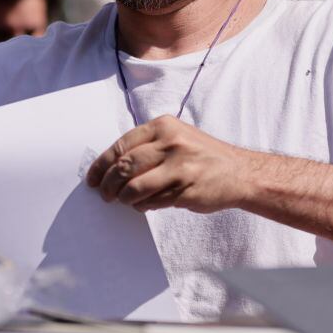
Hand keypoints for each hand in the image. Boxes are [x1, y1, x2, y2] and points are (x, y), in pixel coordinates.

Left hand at [85, 115, 250, 212]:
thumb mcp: (177, 137)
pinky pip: (152, 201)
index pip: (122, 145)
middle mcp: (171, 143)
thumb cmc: (202, 156)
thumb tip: (112, 165)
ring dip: (124, 198)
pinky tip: (145, 205)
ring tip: (124, 201)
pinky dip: (143, 206)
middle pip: (124, 166)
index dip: (101, 164)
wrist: (239, 172)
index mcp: (164, 126)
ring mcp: (179, 166)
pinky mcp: (185, 189)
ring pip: (134, 187)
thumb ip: (148, 146)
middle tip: (104, 195)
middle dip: (108, 184)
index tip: (93, 178)